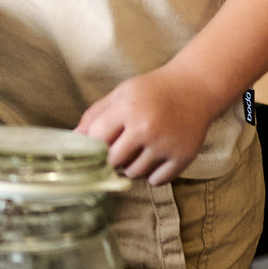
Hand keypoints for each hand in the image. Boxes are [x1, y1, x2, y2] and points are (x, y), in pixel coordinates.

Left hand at [77, 68, 223, 186]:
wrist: (194, 88)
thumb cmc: (152, 91)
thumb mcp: (121, 94)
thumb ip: (95, 115)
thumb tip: (73, 139)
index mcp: (127, 109)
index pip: (97, 140)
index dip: (95, 144)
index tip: (100, 143)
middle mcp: (146, 128)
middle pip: (114, 161)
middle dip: (113, 157)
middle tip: (122, 146)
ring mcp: (166, 144)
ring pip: (134, 173)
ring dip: (132, 167)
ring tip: (141, 149)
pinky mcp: (183, 157)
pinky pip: (157, 181)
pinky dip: (153, 174)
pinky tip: (156, 157)